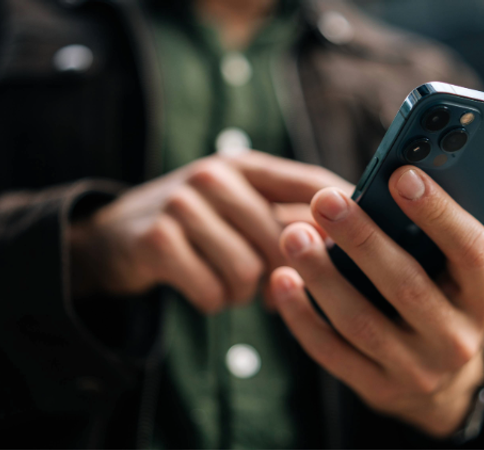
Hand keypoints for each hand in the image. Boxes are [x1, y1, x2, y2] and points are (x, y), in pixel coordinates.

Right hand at [69, 151, 349, 312]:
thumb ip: (286, 219)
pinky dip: (213, 301)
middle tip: (270, 286)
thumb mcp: (237, 209)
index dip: (345, 212)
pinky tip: (203, 288)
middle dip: (283, 274)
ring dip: (243, 292)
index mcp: (246, 165)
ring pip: (249, 271)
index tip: (371, 241)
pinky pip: (213, 291)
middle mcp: (216, 174)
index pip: (312, 183)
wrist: (111, 238)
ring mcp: (183, 203)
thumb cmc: (194, 227)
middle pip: (284, 239)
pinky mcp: (158, 239)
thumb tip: (351, 246)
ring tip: (230, 284)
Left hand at [269, 165, 483, 436]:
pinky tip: (282, 280)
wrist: (439, 388)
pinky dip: (302, 315)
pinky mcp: (376, 388)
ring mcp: (414, 370)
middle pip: (406, 284)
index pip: (471, 252)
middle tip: (326, 200)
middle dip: (362, 239)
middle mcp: (455, 339)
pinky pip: (331, 351)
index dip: (438, 213)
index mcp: (483, 299)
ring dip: (322, 275)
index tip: (401, 175)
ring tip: (293, 235)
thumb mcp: (474, 277)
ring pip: (360, 320)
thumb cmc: (448, 306)